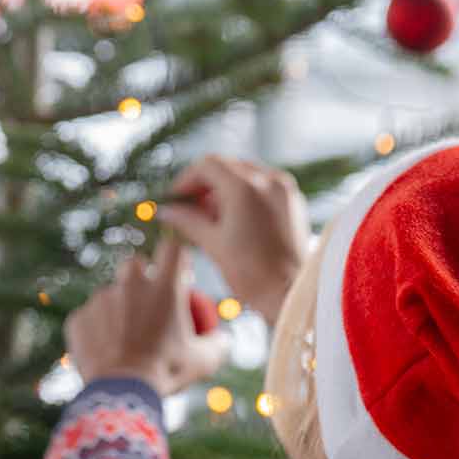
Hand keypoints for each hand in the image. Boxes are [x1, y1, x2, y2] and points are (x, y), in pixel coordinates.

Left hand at [66, 238, 228, 395]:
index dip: (175, 258)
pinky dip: (97, 330)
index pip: (172, 248)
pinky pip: (90, 318)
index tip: (178, 275)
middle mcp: (130, 285)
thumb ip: (218, 345)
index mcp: (164, 287)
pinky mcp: (79, 318)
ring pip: (110, 294)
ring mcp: (101, 300)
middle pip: (134, 264)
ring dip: (117, 309)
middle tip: (146, 306)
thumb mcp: (203, 362)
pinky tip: (106, 352)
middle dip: (140, 278)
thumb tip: (222, 338)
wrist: (122, 392)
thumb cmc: (167, 373)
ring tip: (124, 340)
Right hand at [157, 155, 309, 319]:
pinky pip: (262, 187)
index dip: (186, 180)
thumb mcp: (213, 245)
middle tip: (189, 210)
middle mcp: (268, 180)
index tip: (176, 200)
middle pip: (226, 167)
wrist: (291, 294)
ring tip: (210, 220)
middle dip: (204, 186)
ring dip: (223, 192)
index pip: (207, 165)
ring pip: (244, 175)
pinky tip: (233, 222)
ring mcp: (283, 189)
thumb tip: (166, 212)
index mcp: (246, 187)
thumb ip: (187, 221)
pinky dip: (244, 197)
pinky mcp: (292, 202)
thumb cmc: (253, 274)